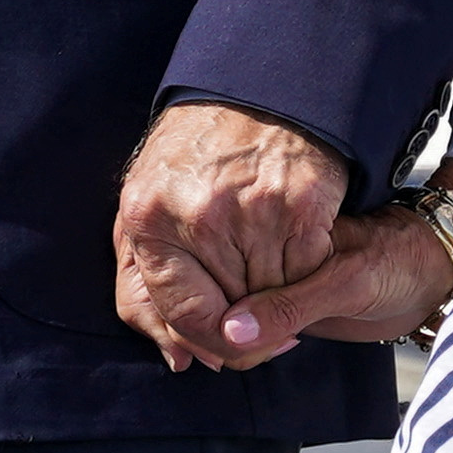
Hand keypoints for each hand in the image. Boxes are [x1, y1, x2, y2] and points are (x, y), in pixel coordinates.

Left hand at [112, 101, 353, 367]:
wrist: (256, 93)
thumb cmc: (194, 158)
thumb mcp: (144, 213)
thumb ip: (143, 291)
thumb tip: (180, 359)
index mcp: (147, 220)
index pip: (184, 316)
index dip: (211, 342)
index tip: (230, 342)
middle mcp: (198, 217)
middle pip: (232, 314)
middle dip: (247, 317)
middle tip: (257, 294)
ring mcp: (251, 210)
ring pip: (272, 298)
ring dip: (277, 292)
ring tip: (271, 254)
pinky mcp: (300, 204)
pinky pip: (309, 272)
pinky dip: (307, 268)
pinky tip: (298, 239)